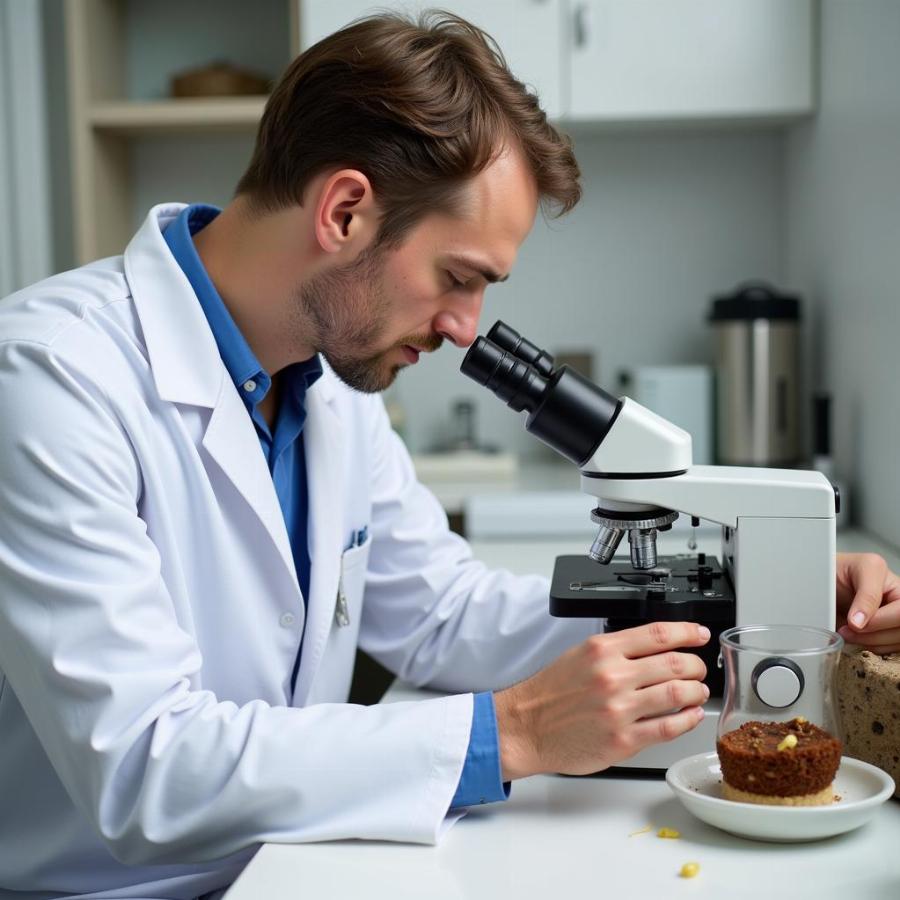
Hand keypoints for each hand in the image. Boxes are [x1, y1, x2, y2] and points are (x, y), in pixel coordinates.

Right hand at [494, 622, 709, 778]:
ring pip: (678, 694)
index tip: (699, 634)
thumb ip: (616, 650)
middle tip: (699, 669)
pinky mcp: (623, 740)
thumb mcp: (579, 654)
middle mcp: (612, 676)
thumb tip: (656, 647)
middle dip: (696, 665)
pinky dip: (687, 719)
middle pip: (675, 663)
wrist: (525, 726)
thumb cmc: (550, 692)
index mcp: (602, 650)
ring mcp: (619, 709)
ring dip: (697, 691)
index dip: (687, 632)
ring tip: (698, 691)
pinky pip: (669, 727)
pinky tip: (690, 715)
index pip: (658, 634)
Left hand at [836, 552, 899, 652]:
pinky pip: (889, 649)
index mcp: (898, 588)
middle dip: (873, 635)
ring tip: (848, 633)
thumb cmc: (842, 570)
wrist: (826, 579)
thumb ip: (866, 594)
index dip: (880, 621)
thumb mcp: (859, 569)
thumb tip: (861, 622)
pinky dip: (871, 647)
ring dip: (870, 643)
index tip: (853, 623)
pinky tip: (857, 638)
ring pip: (896, 643)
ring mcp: (895, 620)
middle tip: (847, 631)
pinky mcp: (888, 633)